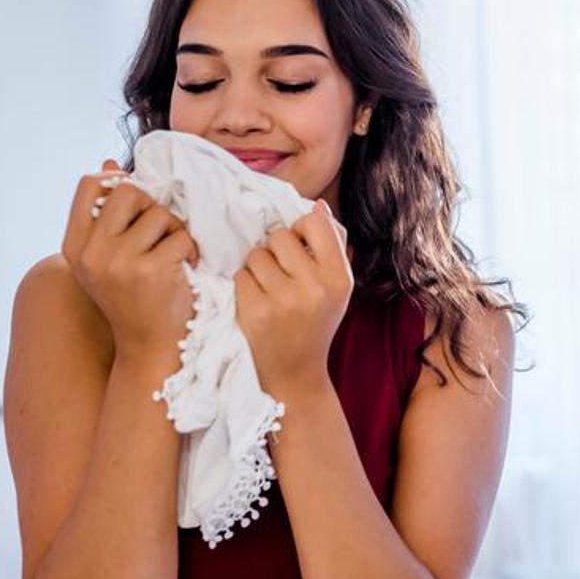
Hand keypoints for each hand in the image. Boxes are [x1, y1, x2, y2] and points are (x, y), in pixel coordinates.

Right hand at [61, 157, 199, 362]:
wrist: (149, 348)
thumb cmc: (133, 298)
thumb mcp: (107, 258)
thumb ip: (107, 215)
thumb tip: (110, 163)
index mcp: (74, 246)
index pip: (89, 184)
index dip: (118, 181)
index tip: (137, 201)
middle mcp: (91, 252)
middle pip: (129, 191)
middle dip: (153, 206)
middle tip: (162, 232)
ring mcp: (118, 262)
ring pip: (160, 214)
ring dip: (176, 231)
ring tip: (174, 255)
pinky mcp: (150, 271)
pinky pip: (182, 237)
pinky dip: (192, 250)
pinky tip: (187, 269)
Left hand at [233, 199, 352, 395]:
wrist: (296, 372)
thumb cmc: (316, 321)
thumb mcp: (336, 286)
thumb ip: (331, 245)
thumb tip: (317, 206)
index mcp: (339, 277)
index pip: (315, 221)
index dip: (302, 229)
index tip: (301, 247)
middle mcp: (314, 287)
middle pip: (280, 236)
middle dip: (277, 250)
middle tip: (283, 273)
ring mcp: (284, 300)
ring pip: (256, 254)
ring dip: (258, 267)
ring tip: (270, 288)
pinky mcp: (255, 312)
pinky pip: (240, 275)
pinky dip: (244, 285)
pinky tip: (257, 302)